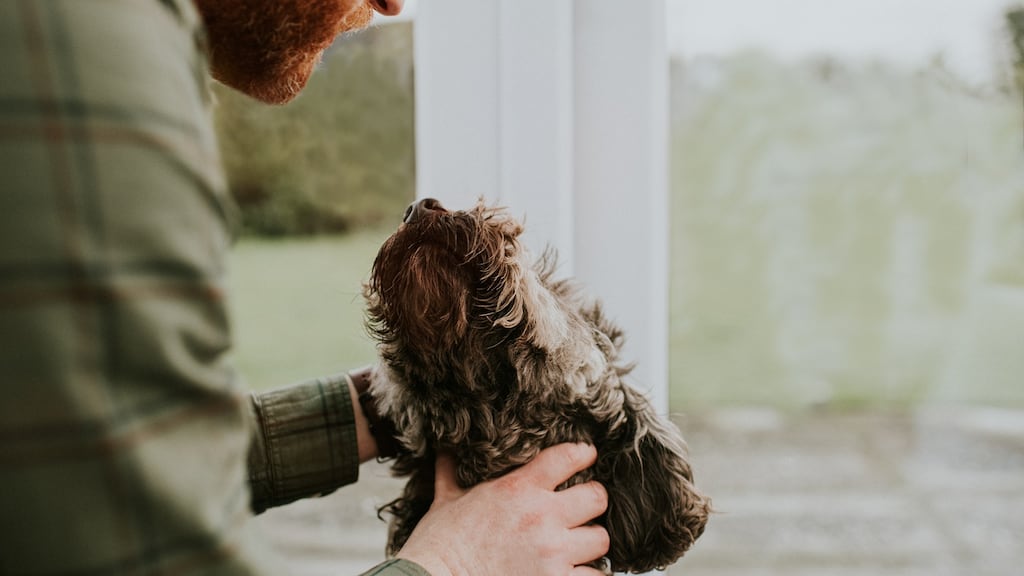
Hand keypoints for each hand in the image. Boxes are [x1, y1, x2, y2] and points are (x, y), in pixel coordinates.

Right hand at [395, 443, 609, 575]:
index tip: (586, 457)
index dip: (583, 454)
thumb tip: (445, 452)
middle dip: (591, 503)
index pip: (569, 456)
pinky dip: (588, 574)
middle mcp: (542, 516)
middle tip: (581, 510)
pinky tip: (574, 573)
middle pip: (597, 497)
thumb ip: (452, 473)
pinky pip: (596, 575)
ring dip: (589, 542)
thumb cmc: (439, 544)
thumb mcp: (446, 500)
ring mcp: (553, 552)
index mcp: (518, 488)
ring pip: (600, 538)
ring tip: (577, 546)